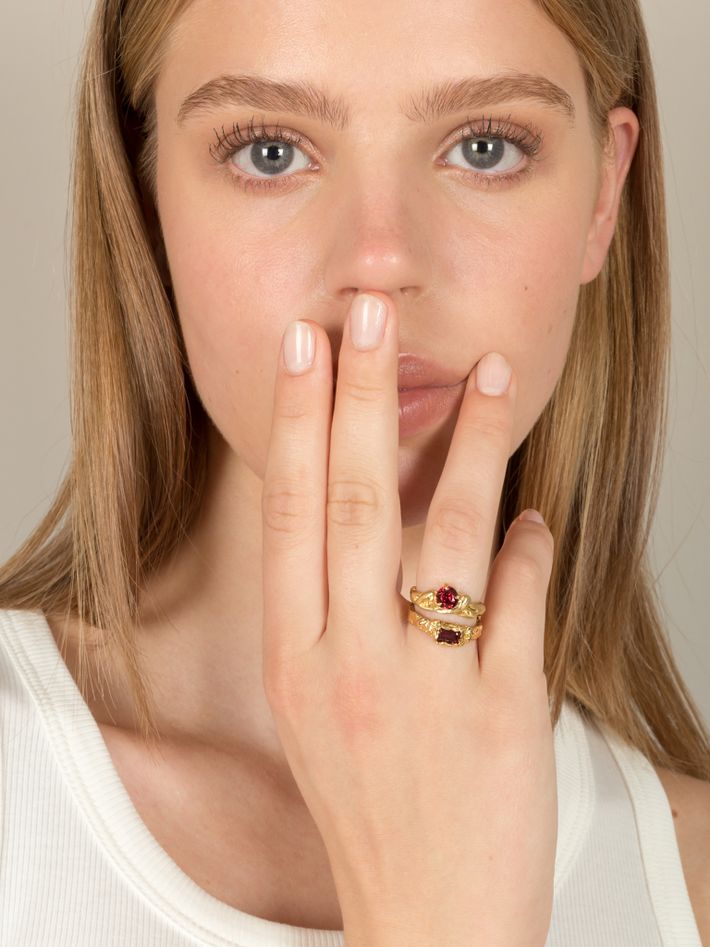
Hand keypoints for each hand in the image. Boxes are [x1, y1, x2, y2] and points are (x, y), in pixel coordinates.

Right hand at [261, 292, 556, 946]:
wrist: (429, 921)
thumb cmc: (368, 809)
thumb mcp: (317, 708)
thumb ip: (333, 614)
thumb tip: (376, 522)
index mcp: (297, 657)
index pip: (288, 513)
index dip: (295, 421)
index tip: (304, 347)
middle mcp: (351, 663)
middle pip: (352, 503)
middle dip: (359, 397)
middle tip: (367, 314)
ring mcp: (428, 686)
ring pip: (446, 535)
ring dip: (469, 444)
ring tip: (487, 372)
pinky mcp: (503, 712)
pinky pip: (520, 604)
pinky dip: (531, 550)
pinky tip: (537, 515)